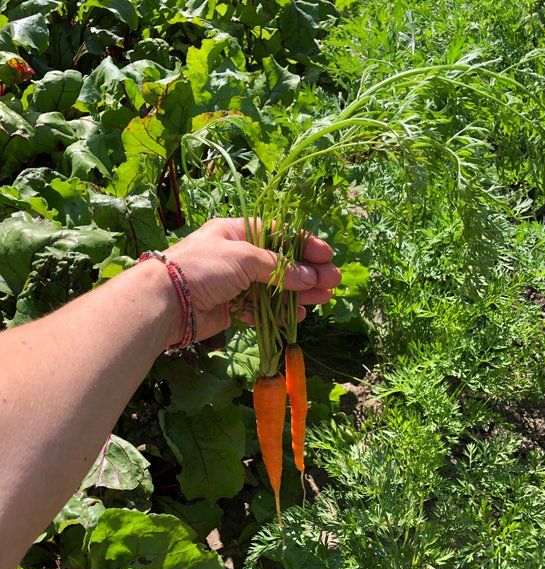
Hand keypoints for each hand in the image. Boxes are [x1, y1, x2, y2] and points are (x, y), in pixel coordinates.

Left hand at [165, 218, 340, 341]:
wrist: (167, 301)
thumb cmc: (202, 267)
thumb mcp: (243, 257)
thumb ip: (279, 268)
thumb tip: (310, 277)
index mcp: (236, 232)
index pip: (278, 235)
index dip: (303, 245)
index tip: (326, 256)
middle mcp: (236, 256)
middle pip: (280, 263)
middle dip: (308, 272)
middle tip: (332, 282)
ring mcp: (234, 284)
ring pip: (274, 288)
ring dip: (298, 294)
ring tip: (323, 299)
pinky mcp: (230, 308)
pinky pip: (261, 309)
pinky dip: (279, 313)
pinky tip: (297, 315)